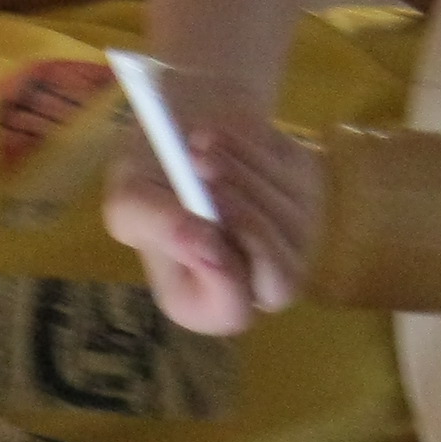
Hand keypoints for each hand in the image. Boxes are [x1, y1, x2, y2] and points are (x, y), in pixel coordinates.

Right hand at [99, 85, 321, 334]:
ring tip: (197, 146)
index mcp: (207, 302)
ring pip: (289, 222)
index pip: (233, 312)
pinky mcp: (310, 195)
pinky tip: (223, 142)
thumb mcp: (130, 204)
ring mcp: (293, 240)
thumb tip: (199, 241)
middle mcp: (257, 282)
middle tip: (205, 177)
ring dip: (240, 175)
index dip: (223, 275)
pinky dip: (254, 153)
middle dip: (246, 225)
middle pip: (282, 281)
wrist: (183, 128)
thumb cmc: (150, 179)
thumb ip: (156, 227)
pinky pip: (295, 181)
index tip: (197, 226)